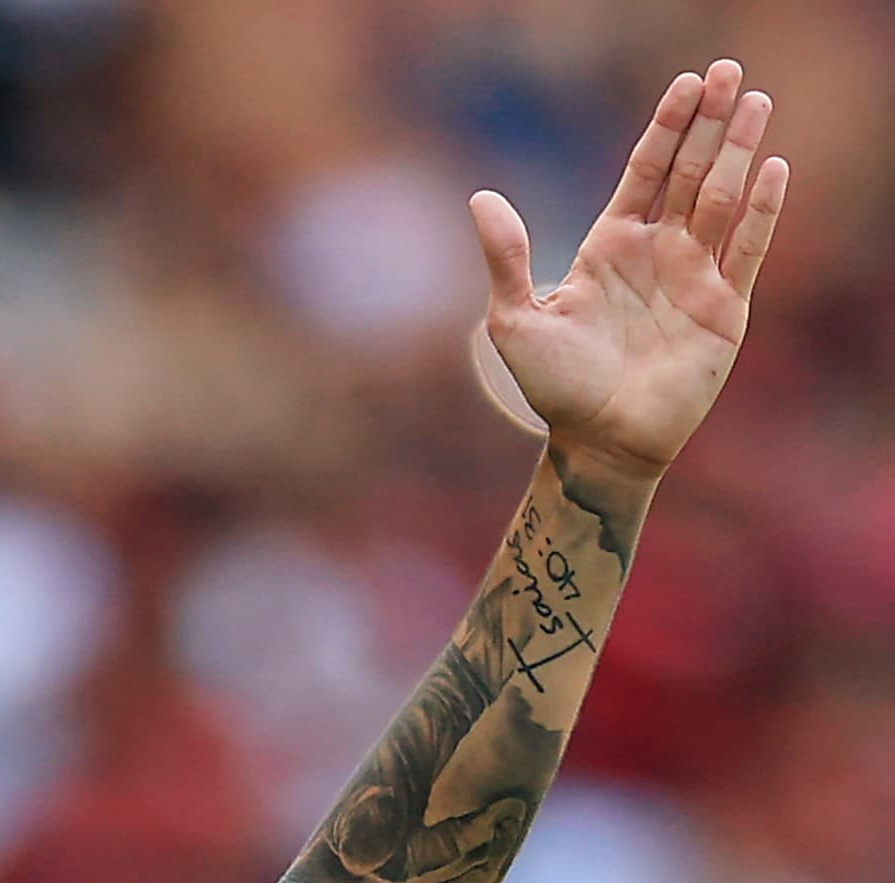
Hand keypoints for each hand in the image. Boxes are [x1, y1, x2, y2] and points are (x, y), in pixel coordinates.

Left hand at [472, 60, 787, 477]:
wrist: (597, 441)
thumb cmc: (553, 386)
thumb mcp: (516, 318)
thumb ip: (506, 258)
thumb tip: (481, 197)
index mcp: (610, 246)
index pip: (645, 172)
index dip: (666, 128)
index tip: (684, 85)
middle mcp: (657, 253)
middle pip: (689, 172)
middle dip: (709, 123)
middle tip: (727, 70)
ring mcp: (694, 277)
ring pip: (722, 199)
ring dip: (738, 151)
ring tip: (753, 101)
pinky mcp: (723, 309)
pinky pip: (746, 249)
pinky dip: (760, 210)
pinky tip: (772, 168)